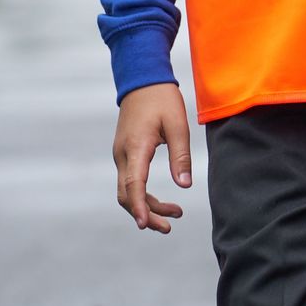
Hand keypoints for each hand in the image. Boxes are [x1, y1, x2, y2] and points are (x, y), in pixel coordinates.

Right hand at [112, 82, 192, 233]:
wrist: (142, 79)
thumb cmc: (162, 99)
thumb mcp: (178, 124)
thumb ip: (180, 156)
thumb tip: (184, 185)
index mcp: (136, 147)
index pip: (133, 184)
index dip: (139, 207)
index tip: (146, 225)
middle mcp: (122, 154)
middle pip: (127, 195)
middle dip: (146, 214)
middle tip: (170, 226)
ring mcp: (121, 154)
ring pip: (128, 190)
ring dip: (147, 206)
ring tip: (176, 213)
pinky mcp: (124, 153)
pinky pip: (130, 181)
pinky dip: (143, 194)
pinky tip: (163, 199)